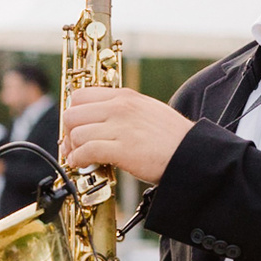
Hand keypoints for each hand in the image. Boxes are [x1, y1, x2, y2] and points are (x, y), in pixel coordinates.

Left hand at [63, 87, 194, 181]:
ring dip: (73, 149)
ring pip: (76, 133)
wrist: (192, 153)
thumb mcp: (147, 110)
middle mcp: (120, 107)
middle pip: (72, 114)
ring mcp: (120, 127)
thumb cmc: (172, 137)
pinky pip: (86, 151)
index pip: (80, 95)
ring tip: (79, 159)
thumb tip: (100, 120)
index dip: (73, 114)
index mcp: (125, 96)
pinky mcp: (122, 150)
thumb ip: (123, 110)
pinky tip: (82, 165)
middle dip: (68, 132)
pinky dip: (78, 160)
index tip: (76, 128)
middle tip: (74, 146)